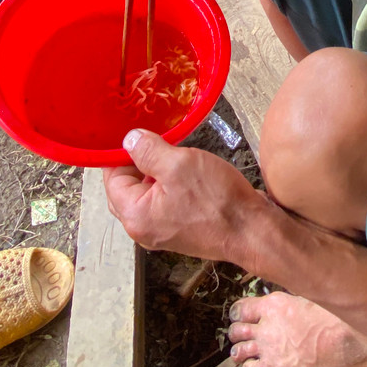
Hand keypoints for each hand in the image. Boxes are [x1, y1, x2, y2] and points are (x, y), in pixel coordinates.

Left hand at [103, 129, 270, 262]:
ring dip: (156, 173)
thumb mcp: (179, 164)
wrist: (254, 232)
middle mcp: (143, 229)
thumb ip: (148, 151)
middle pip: (126, 188)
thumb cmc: (218, 202)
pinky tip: (186, 172)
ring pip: (146, 194)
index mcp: (135, 215)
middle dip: (138, 162)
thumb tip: (129, 140)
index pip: (112, 178)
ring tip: (175, 155)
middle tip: (157, 142)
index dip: (122, 152)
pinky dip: (169, 186)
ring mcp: (161, 232)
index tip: (138, 135)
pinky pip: (164, 203)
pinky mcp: (180, 229)